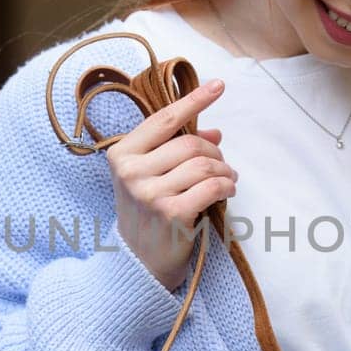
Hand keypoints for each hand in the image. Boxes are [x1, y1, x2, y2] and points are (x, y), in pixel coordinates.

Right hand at [107, 77, 237, 290]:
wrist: (137, 264)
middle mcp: (131, 171)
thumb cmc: (147, 215)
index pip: (164, 119)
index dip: (194, 100)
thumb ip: (176, 150)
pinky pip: (212, 186)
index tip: (219, 85)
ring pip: (204, 164)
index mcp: (122, 154)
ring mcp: (149, 193)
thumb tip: (215, 130)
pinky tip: (227, 191)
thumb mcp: (150, 178)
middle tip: (222, 164)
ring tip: (227, 179)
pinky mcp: (170, 213)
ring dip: (224, 170)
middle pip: (190, 143)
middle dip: (214, 151)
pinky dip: (227, 186)